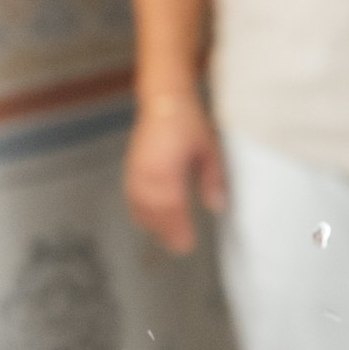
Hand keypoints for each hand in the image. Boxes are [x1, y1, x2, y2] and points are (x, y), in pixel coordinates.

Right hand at [124, 97, 225, 255]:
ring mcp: (135, 171)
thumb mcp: (210, 151)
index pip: (171, 208)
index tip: (187, 244)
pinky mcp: (131, 168)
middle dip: (166, 231)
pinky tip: (147, 220)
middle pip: (153, 211)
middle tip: (180, 247)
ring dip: (152, 224)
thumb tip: (217, 206)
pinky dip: (139, 211)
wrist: (164, 102)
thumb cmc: (188, 124)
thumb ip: (213, 180)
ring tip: (166, 238)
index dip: (177, 229)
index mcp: (167, 170)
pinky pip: (132, 196)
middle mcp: (147, 173)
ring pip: (140, 206)